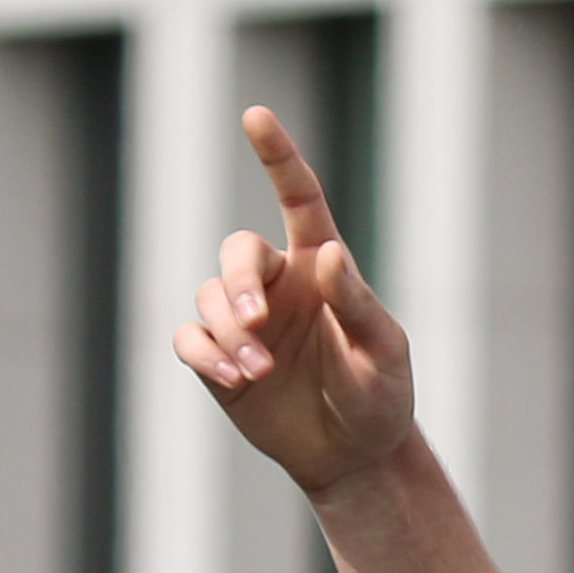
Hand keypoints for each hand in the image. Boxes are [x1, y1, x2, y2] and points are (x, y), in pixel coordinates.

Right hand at [177, 105, 426, 501]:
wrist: (354, 457)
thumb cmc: (379, 397)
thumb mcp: (383, 352)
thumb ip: (356, 303)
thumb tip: (327, 254)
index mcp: (320, 266)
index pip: (298, 199)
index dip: (277, 157)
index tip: (256, 116)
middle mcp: (277, 284)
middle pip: (237, 252)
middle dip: (238, 281)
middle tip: (256, 324)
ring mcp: (244, 321)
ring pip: (209, 299)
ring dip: (228, 334)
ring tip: (260, 372)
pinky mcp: (218, 360)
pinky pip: (190, 339)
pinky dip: (204, 355)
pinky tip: (235, 379)